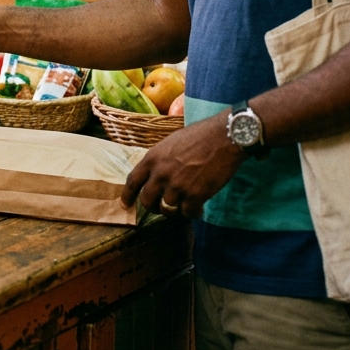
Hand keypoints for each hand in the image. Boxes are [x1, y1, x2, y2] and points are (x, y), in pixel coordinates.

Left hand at [121, 113, 246, 217]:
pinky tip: (198, 208)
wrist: (223, 138)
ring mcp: (177, 186)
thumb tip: (155, 176)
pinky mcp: (195, 196)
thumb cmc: (198, 136)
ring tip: (183, 206)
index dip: (127, 195)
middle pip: (147, 201)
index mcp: (152, 158)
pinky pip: (187, 214)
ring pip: (167, 210)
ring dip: (174, 211)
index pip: (132, 181)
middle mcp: (161, 174)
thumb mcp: (169, 143)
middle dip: (152, 207)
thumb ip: (159, 160)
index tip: (125, 205)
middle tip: (161, 207)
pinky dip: (192, 213)